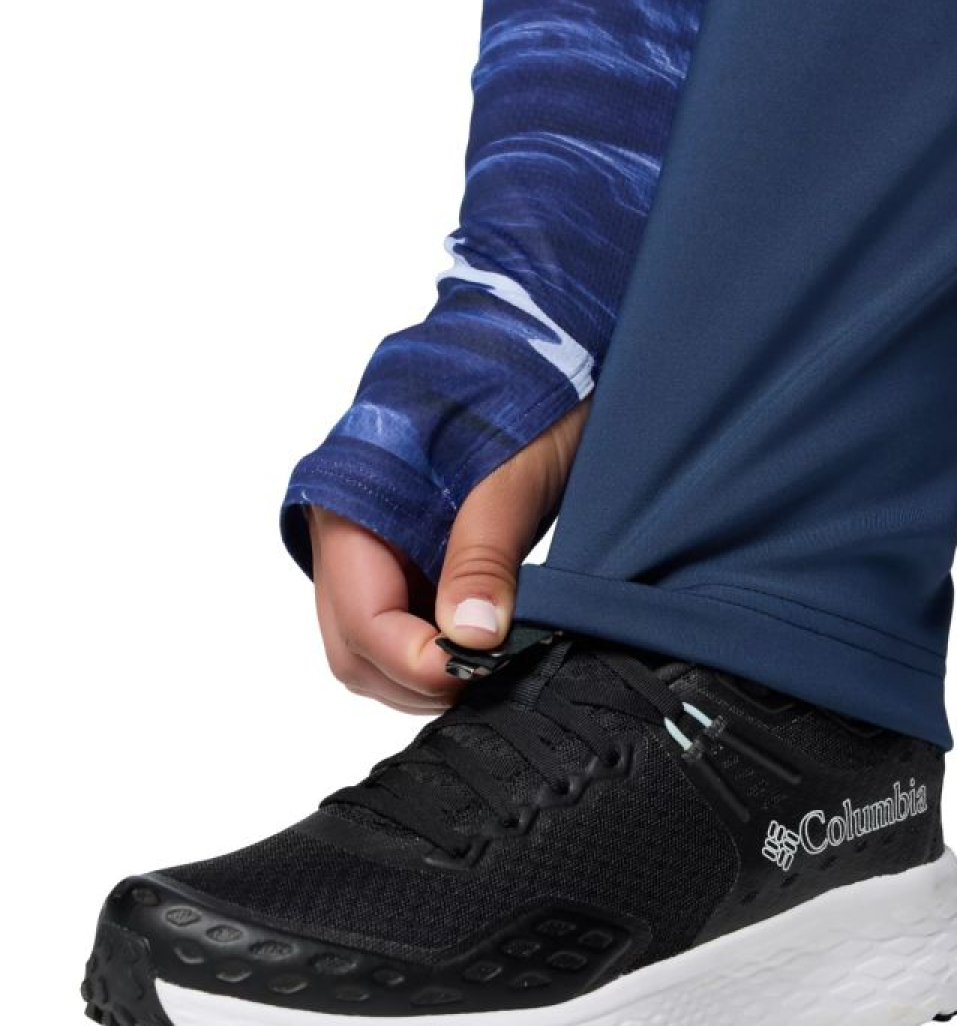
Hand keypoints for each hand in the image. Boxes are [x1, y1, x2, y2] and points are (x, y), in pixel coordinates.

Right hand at [309, 400, 588, 711]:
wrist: (538, 348)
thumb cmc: (521, 393)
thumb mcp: (512, 474)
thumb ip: (483, 555)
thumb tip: (471, 637)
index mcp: (352, 504)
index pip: (363, 620)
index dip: (417, 660)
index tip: (482, 670)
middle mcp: (349, 535)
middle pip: (356, 647)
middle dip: (416, 677)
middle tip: (491, 677)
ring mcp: (374, 549)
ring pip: (373, 648)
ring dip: (426, 671)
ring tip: (494, 662)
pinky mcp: (405, 556)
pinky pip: (402, 626)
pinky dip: (438, 650)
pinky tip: (486, 642)